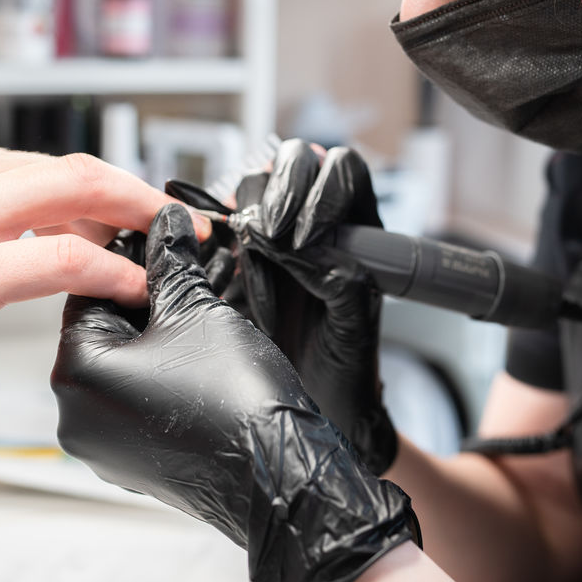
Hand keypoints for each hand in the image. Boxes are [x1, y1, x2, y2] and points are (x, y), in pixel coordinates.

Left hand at [0, 143, 210, 319]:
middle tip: (177, 223)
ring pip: (58, 162)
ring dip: (108, 191)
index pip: (69, 257)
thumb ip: (26, 299)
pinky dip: (65, 184)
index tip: (143, 289)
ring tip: (133, 225)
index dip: (123, 273)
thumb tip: (90, 294)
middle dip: (142, 201)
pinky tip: (75, 216)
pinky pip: (28, 161)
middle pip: (79, 180)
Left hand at [51, 203, 418, 581]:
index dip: (131, 255)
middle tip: (189, 267)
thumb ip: (172, 260)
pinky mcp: (133, 460)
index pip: (89, 287)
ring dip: (161, 331)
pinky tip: (204, 354)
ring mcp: (104, 443)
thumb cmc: (238, 403)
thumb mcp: (200, 309)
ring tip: (204, 308)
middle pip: (106, 326)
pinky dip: (166, 370)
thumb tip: (165, 226)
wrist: (281, 477)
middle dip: (149, 294)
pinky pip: (140, 398)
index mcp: (78, 372)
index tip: (161, 235)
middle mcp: (77, 414)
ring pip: (126, 363)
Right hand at [230, 140, 397, 475]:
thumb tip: (313, 251)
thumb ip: (343, 284)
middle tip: (269, 232)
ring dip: (251, 210)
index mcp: (359, 234)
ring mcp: (281, 240)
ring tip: (247, 246)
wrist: (318, 416)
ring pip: (259, 188)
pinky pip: (228, 227)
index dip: (322, 190)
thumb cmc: (347, 376)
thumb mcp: (354, 331)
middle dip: (281, 190)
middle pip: (297, 165)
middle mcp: (320, 227)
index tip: (304, 235)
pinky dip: (222, 234)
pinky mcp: (245, 261)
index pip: (344, 171)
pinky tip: (223, 259)